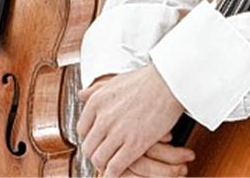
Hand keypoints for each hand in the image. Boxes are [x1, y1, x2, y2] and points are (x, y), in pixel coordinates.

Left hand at [76, 67, 191, 176]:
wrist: (169, 84)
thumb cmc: (145, 81)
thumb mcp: (114, 81)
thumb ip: (96, 90)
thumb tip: (81, 95)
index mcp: (96, 102)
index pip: (82, 130)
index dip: (89, 140)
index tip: (96, 143)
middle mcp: (102, 118)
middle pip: (88, 147)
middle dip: (95, 155)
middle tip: (103, 158)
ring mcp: (118, 132)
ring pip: (99, 159)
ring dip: (104, 166)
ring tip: (111, 167)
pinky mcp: (134, 144)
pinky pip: (116, 166)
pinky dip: (113, 173)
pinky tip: (116, 174)